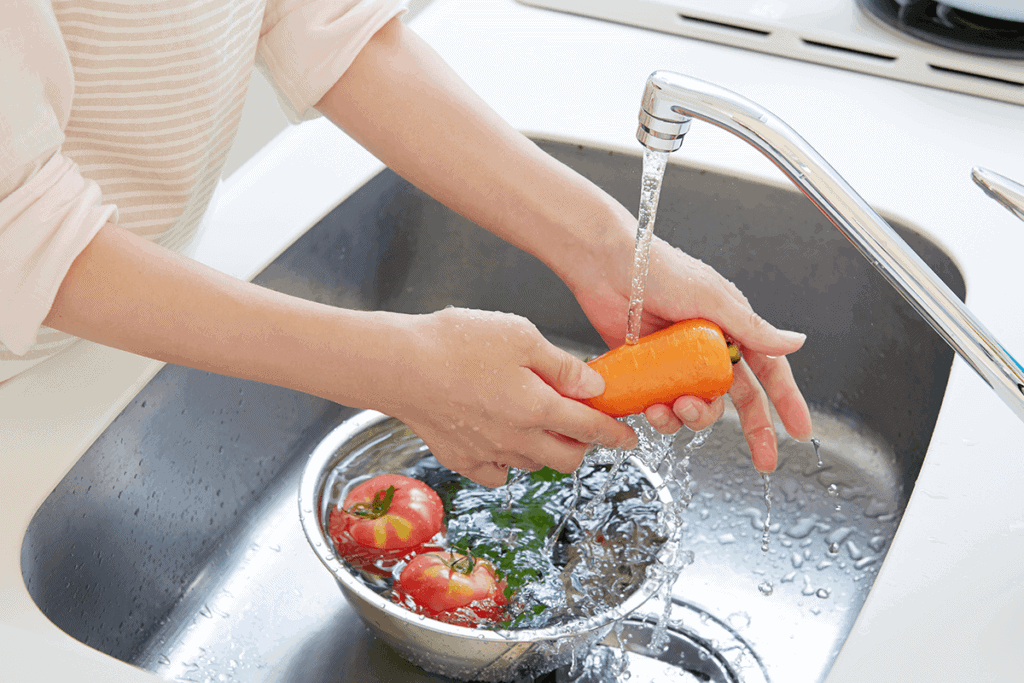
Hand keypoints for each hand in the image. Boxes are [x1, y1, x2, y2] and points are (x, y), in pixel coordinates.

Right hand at [382, 308, 637, 486]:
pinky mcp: (460, 458)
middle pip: (566, 458)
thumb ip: (562, 365)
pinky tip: (502, 439)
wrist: (398, 365)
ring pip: (533, 465)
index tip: (629, 437)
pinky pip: (496, 473)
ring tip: (538, 423)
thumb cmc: (456, 342)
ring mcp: (487, 453)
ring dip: (546, 450)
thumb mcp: (520, 336)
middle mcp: (517, 439)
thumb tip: (594, 386)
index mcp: (538, 408)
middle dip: (582, 445)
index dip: (615, 433)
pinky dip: (507, 462)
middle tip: (581, 426)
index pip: (590, 428)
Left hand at [567, 216, 812, 472]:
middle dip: (754, 430)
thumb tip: (797, 342)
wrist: (608, 268)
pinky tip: (652, 407)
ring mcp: (679, 362)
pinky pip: (663, 405)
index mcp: (733, 328)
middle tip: (761, 458)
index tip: (799, 431)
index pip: (769, 371)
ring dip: (693, 417)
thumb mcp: (712, 299)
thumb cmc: (661, 270)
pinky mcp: (650, 372)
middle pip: (740, 398)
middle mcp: (709, 348)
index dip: (786, 402)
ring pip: (699, 406)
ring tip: (677, 408)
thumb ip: (753, 328)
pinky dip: (661, 414)